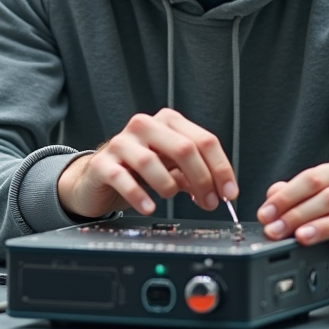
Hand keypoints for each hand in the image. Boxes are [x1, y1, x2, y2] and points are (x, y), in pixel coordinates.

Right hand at [56, 108, 236, 219]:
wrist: (98, 178)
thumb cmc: (138, 171)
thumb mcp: (172, 169)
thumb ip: (195, 176)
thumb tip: (219, 192)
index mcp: (167, 122)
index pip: (203, 140)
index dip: (221, 168)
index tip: (229, 193)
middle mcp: (144, 126)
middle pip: (183, 148)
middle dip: (202, 180)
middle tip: (209, 203)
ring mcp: (120, 143)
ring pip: (151, 161)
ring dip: (168, 186)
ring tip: (170, 197)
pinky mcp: (101, 164)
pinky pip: (122, 178)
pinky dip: (139, 196)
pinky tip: (149, 207)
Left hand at [257, 162, 328, 281]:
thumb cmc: (327, 219)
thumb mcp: (304, 206)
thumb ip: (287, 198)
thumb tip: (271, 198)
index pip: (309, 179)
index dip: (285, 197)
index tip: (266, 214)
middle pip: (327, 197)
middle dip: (296, 214)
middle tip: (275, 230)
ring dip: (321, 227)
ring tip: (301, 238)